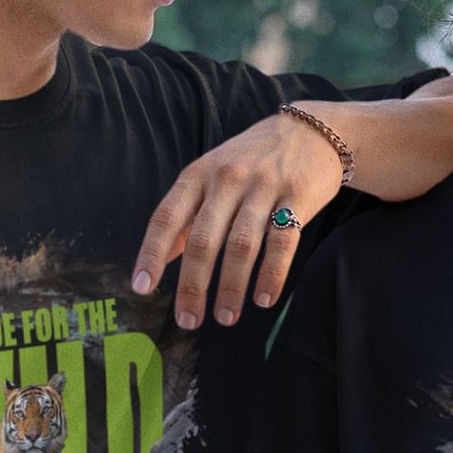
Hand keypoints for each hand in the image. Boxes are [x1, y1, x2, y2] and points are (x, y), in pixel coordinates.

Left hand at [131, 106, 345, 330]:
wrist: (311, 131)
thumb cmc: (251, 161)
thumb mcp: (212, 176)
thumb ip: (187, 214)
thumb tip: (162, 258)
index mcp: (198, 175)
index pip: (167, 217)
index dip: (152, 253)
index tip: (142, 287)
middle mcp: (227, 179)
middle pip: (203, 239)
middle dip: (193, 285)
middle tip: (188, 321)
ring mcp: (263, 186)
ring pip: (242, 244)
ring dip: (231, 287)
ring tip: (226, 318)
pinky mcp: (297, 196)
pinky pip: (283, 242)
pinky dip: (272, 274)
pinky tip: (264, 299)